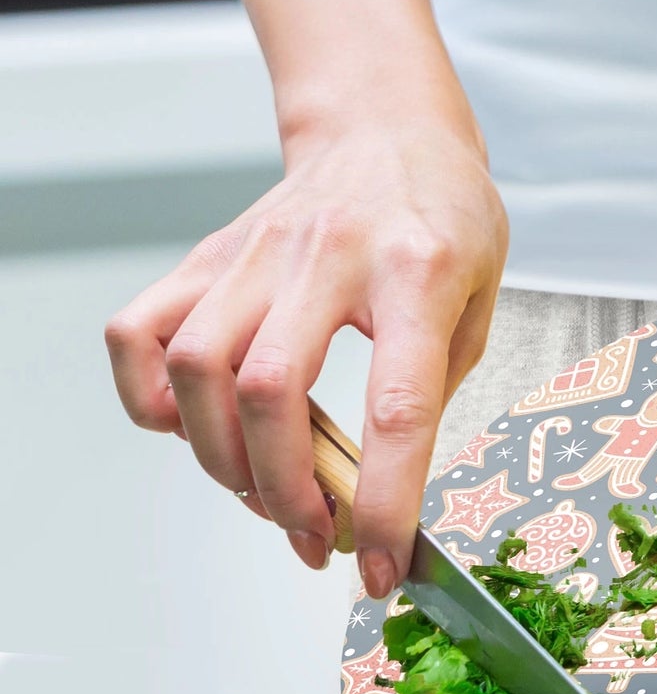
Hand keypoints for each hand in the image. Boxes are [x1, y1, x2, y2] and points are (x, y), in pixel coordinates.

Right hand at [105, 115, 507, 597]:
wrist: (387, 129)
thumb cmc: (445, 221)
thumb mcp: (478, 306)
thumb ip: (433, 394)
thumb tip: (385, 495)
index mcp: (417, 274)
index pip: (396, 406)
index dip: (385, 502)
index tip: (383, 564)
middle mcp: (326, 258)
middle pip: (268, 392)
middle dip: (286, 494)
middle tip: (317, 539)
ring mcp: (255, 254)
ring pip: (197, 370)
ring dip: (223, 461)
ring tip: (266, 493)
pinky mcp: (208, 257)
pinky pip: (141, 333)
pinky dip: (153, 399)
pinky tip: (197, 427)